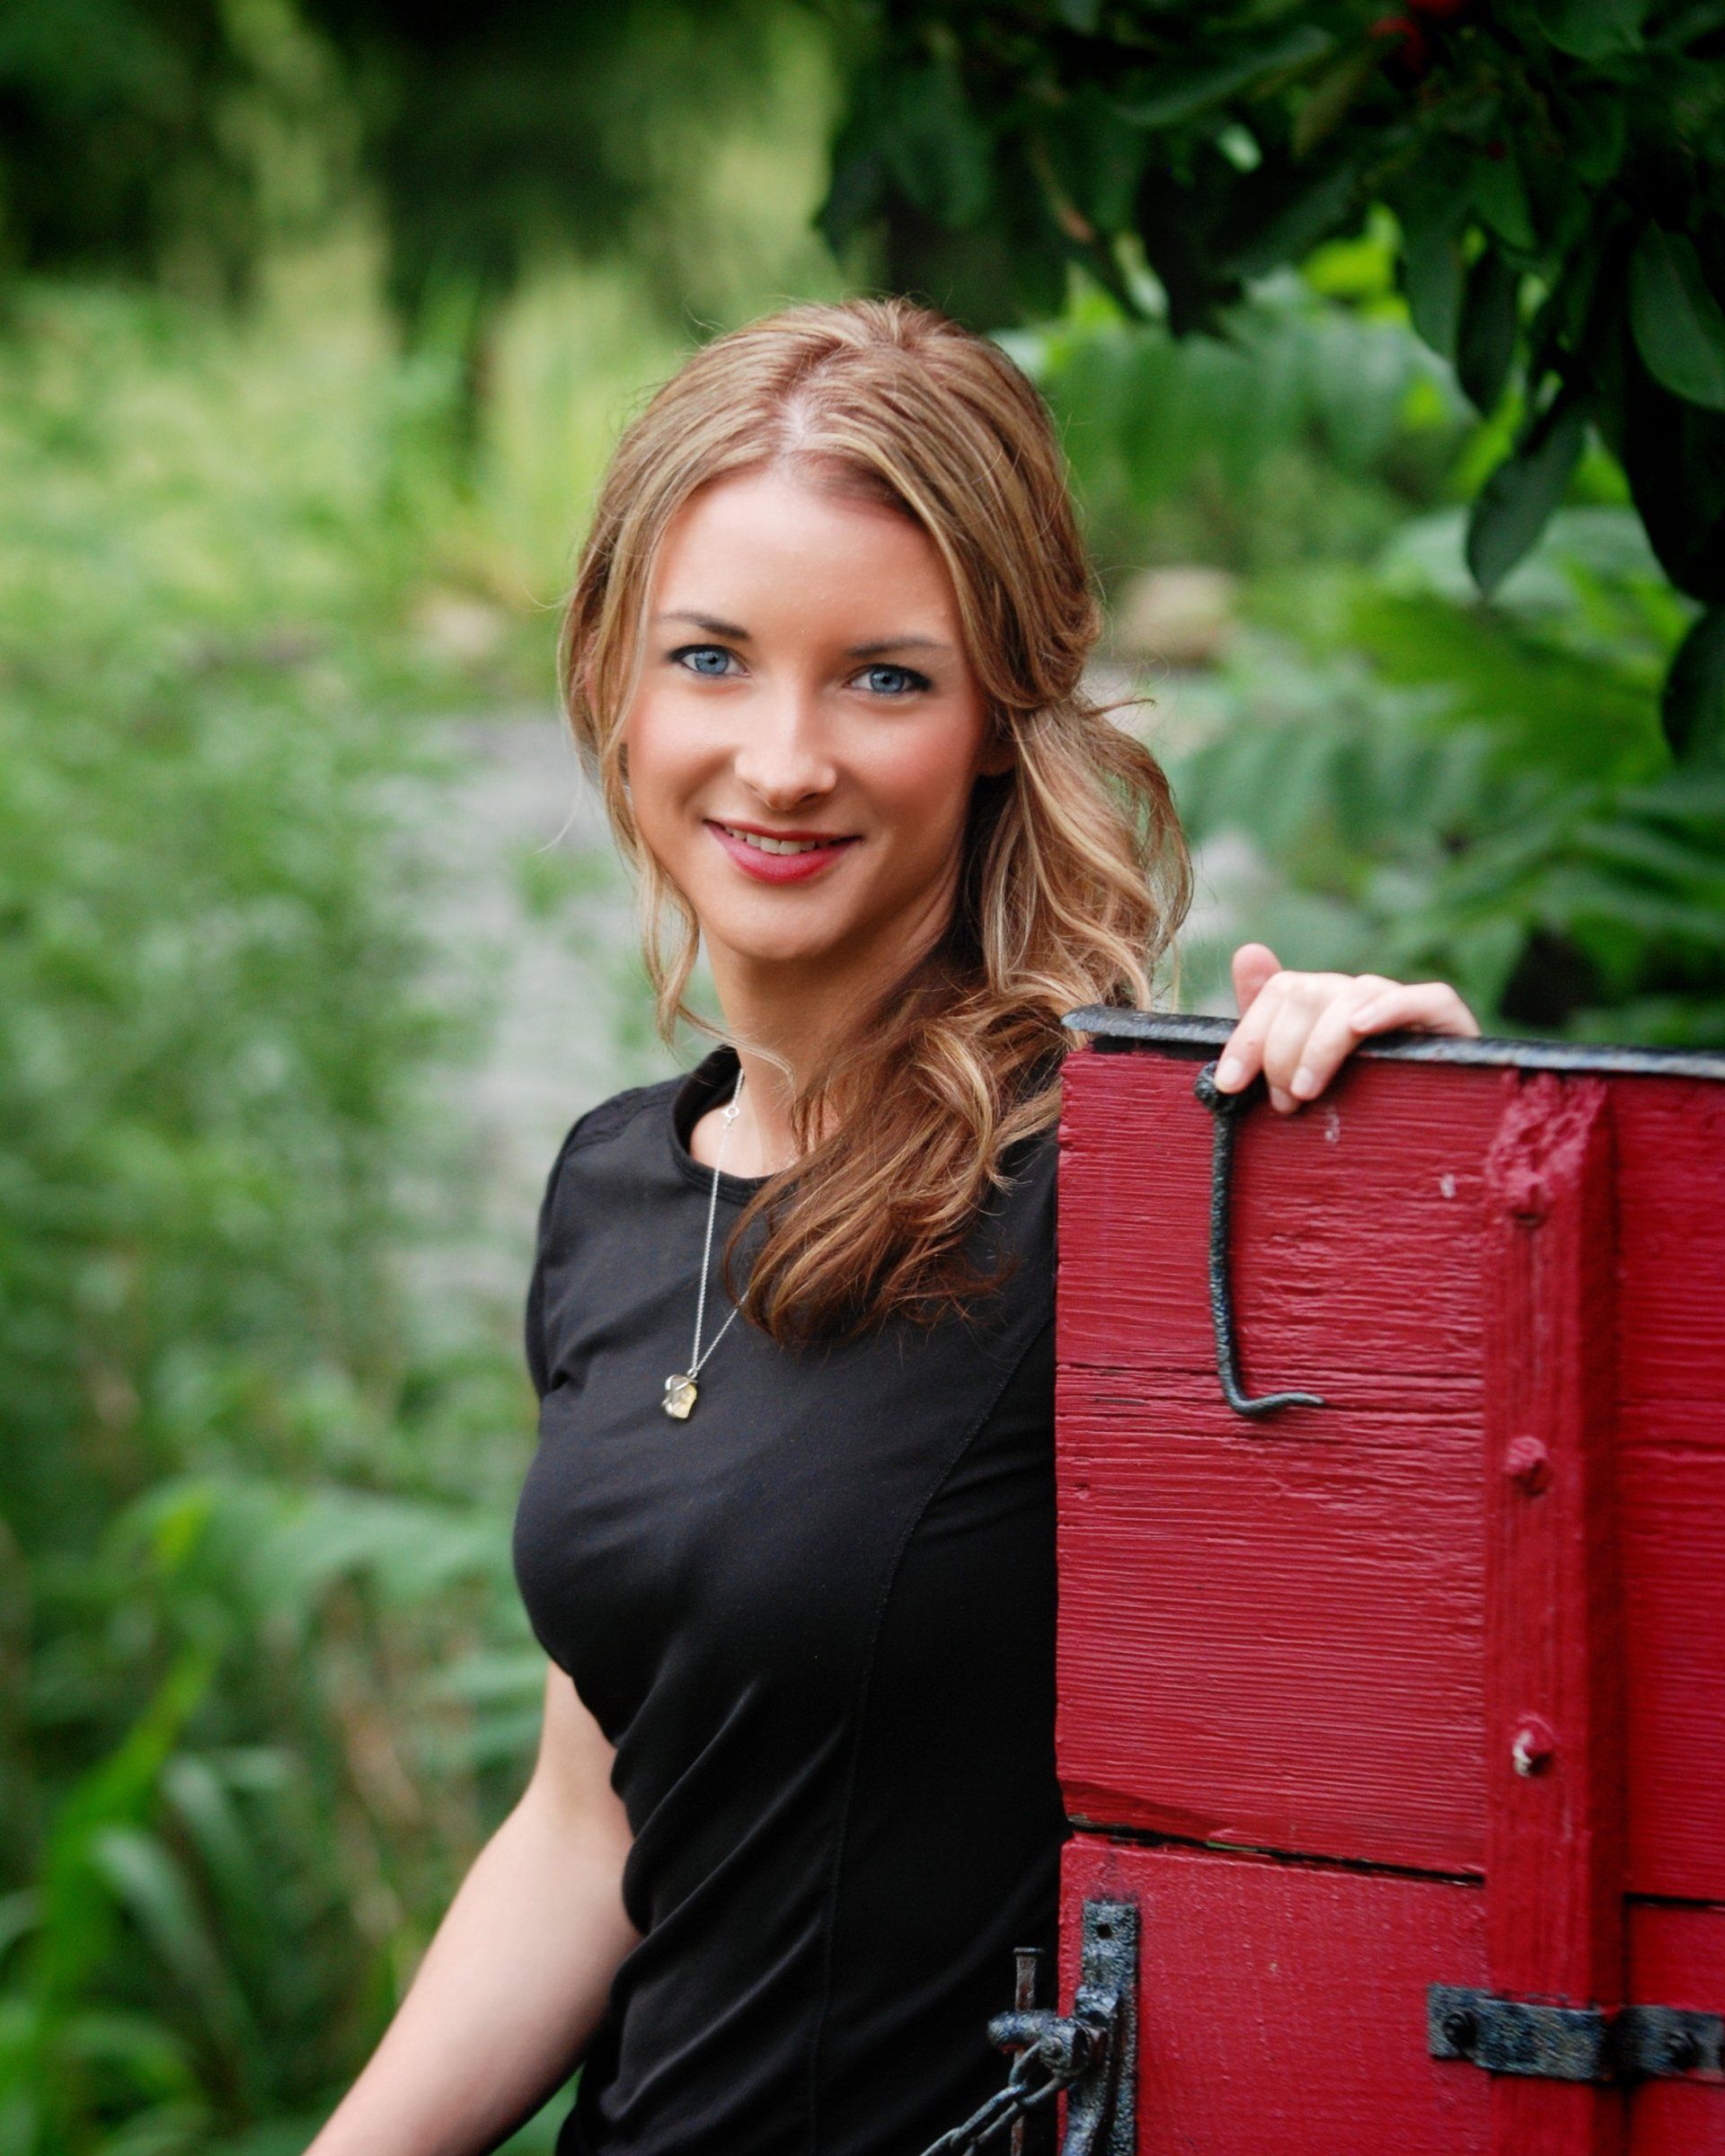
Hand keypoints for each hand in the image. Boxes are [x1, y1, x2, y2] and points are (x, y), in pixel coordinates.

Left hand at [1215, 942, 1479, 1113]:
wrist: (1430, 1143)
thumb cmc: (1356, 1112)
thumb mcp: (1302, 1078)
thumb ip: (1267, 1027)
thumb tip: (1246, 952)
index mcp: (1324, 1005)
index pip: (1281, 990)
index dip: (1248, 1035)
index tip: (1230, 1083)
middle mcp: (1361, 996)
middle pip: (1310, 993)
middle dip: (1283, 1051)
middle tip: (1283, 1102)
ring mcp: (1406, 1007)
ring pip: (1355, 995)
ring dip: (1321, 1044)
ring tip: (1306, 1091)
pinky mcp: (1450, 1024)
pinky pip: (1428, 999)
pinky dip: (1392, 1007)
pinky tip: (1362, 1028)